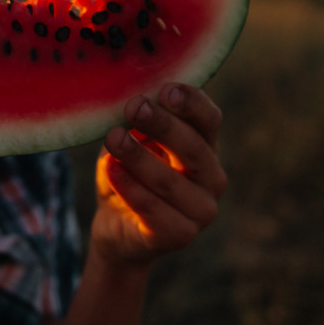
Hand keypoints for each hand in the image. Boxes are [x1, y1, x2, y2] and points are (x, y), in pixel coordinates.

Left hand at [91, 84, 226, 266]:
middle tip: (134, 106)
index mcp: (206, 147)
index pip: (209, 120)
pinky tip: (111, 170)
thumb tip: (133, 95)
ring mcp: (201, 211)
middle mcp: (212, 179)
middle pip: (193, 148)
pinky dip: (131, 188)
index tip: (167, 88)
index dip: (192, 103)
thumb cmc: (127, 172)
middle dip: (163, 125)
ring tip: (113, 138)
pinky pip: (154, 211)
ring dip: (139, 157)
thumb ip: (138, 122)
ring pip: (170, 181)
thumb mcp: (132, 141)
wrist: (115, 225)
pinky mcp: (179, 236)